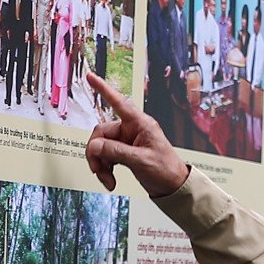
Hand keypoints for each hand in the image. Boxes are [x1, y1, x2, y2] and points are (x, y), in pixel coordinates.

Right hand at [83, 71, 188, 196]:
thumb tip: (95, 146)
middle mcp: (131, 129)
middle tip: (97, 169)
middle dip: (96, 152)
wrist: (172, 187)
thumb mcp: (141, 160)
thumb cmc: (165, 170)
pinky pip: (106, 156)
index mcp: (140, 124)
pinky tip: (110, 180)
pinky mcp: (124, 153)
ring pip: (101, 147)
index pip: (118, 102)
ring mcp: (127, 141)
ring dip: (100, 164)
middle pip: (101, 133)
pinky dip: (105, 168)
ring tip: (107, 179)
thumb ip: (116, 151)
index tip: (90, 76)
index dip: (103, 89)